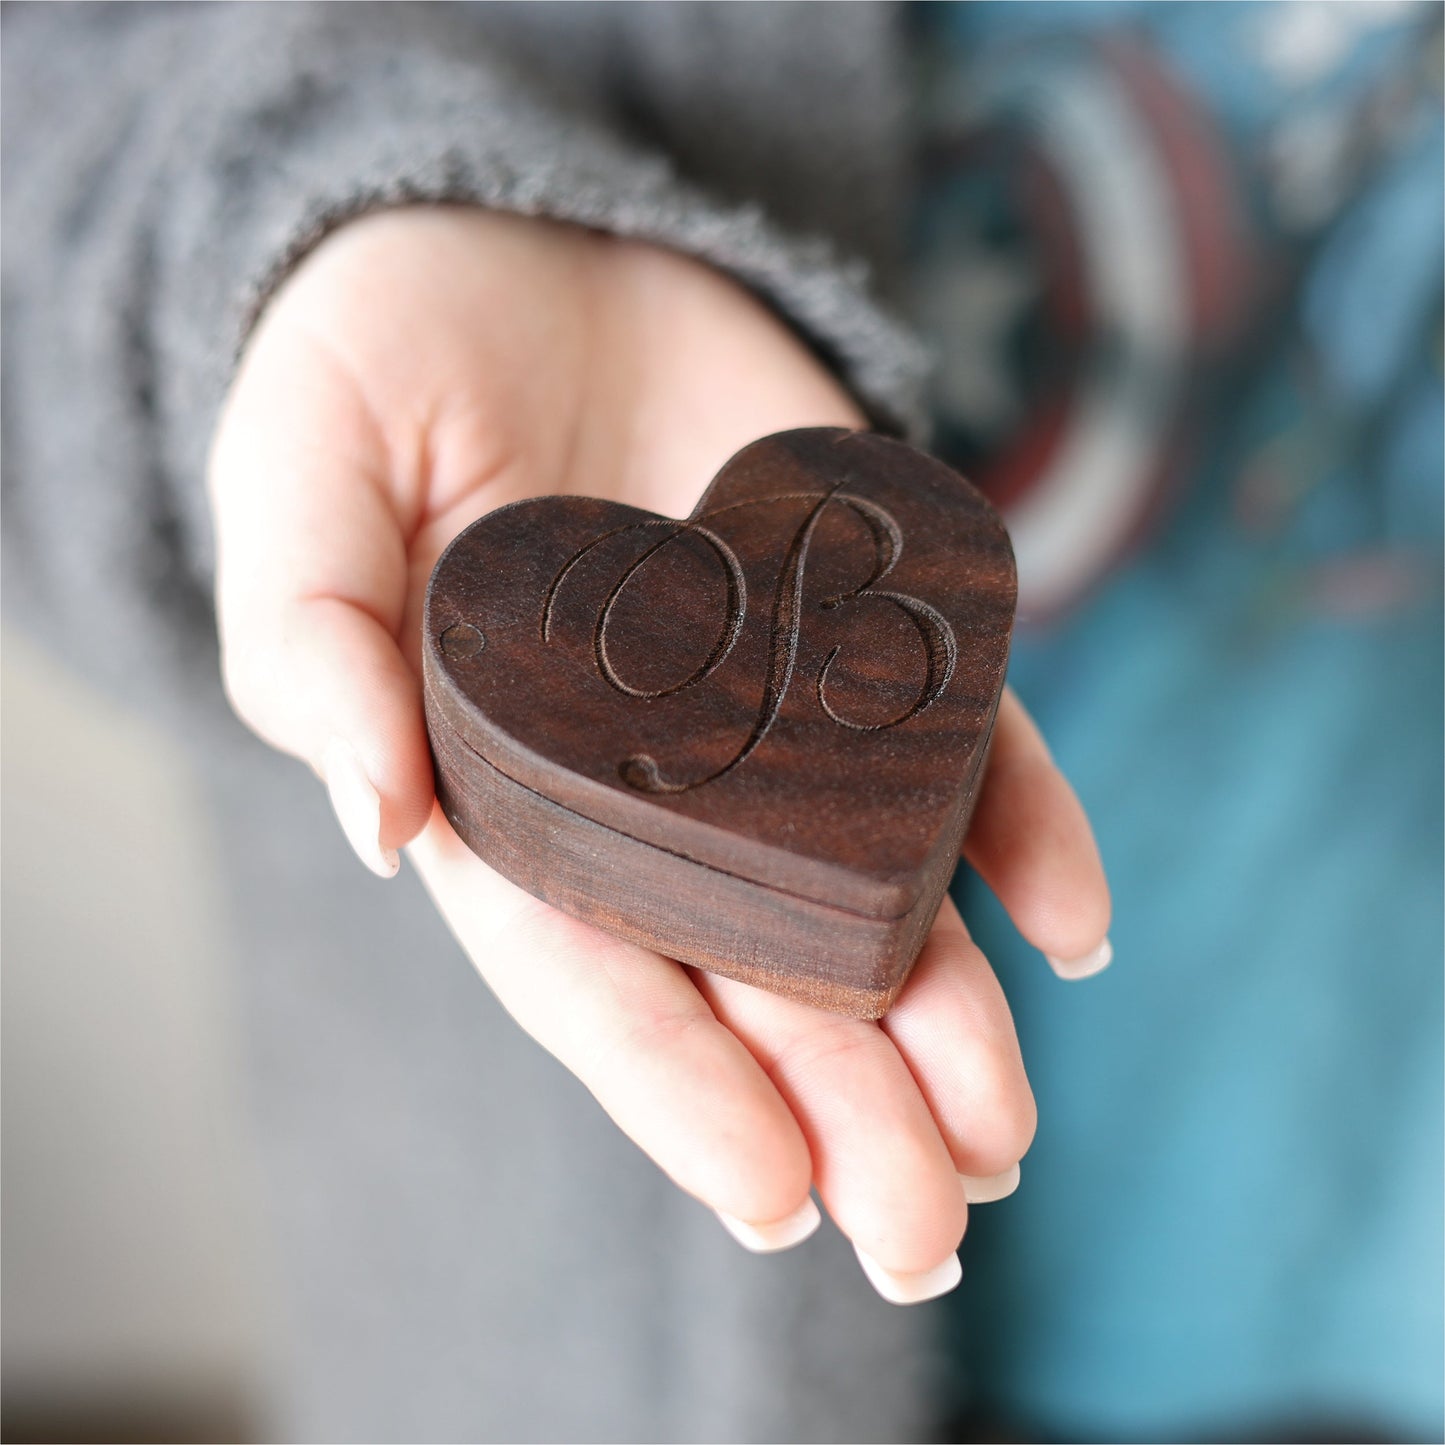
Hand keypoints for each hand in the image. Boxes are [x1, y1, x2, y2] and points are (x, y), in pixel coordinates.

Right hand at [209, 208, 1110, 1303]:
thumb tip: (374, 825)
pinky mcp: (853, 623)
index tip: (773, 1196)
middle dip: (837, 1107)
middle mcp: (643, 779)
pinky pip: (947, 737)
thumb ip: (313, 640)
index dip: (672, 1085)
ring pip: (858, 892)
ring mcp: (759, 709)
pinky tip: (1074, 920)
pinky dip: (1017, 825)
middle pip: (743, 971)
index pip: (587, 966)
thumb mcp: (304, 471)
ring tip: (1007, 1134)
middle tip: (930, 1232)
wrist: (524, 250)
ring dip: (944, 1016)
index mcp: (499, 784)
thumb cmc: (384, 365)